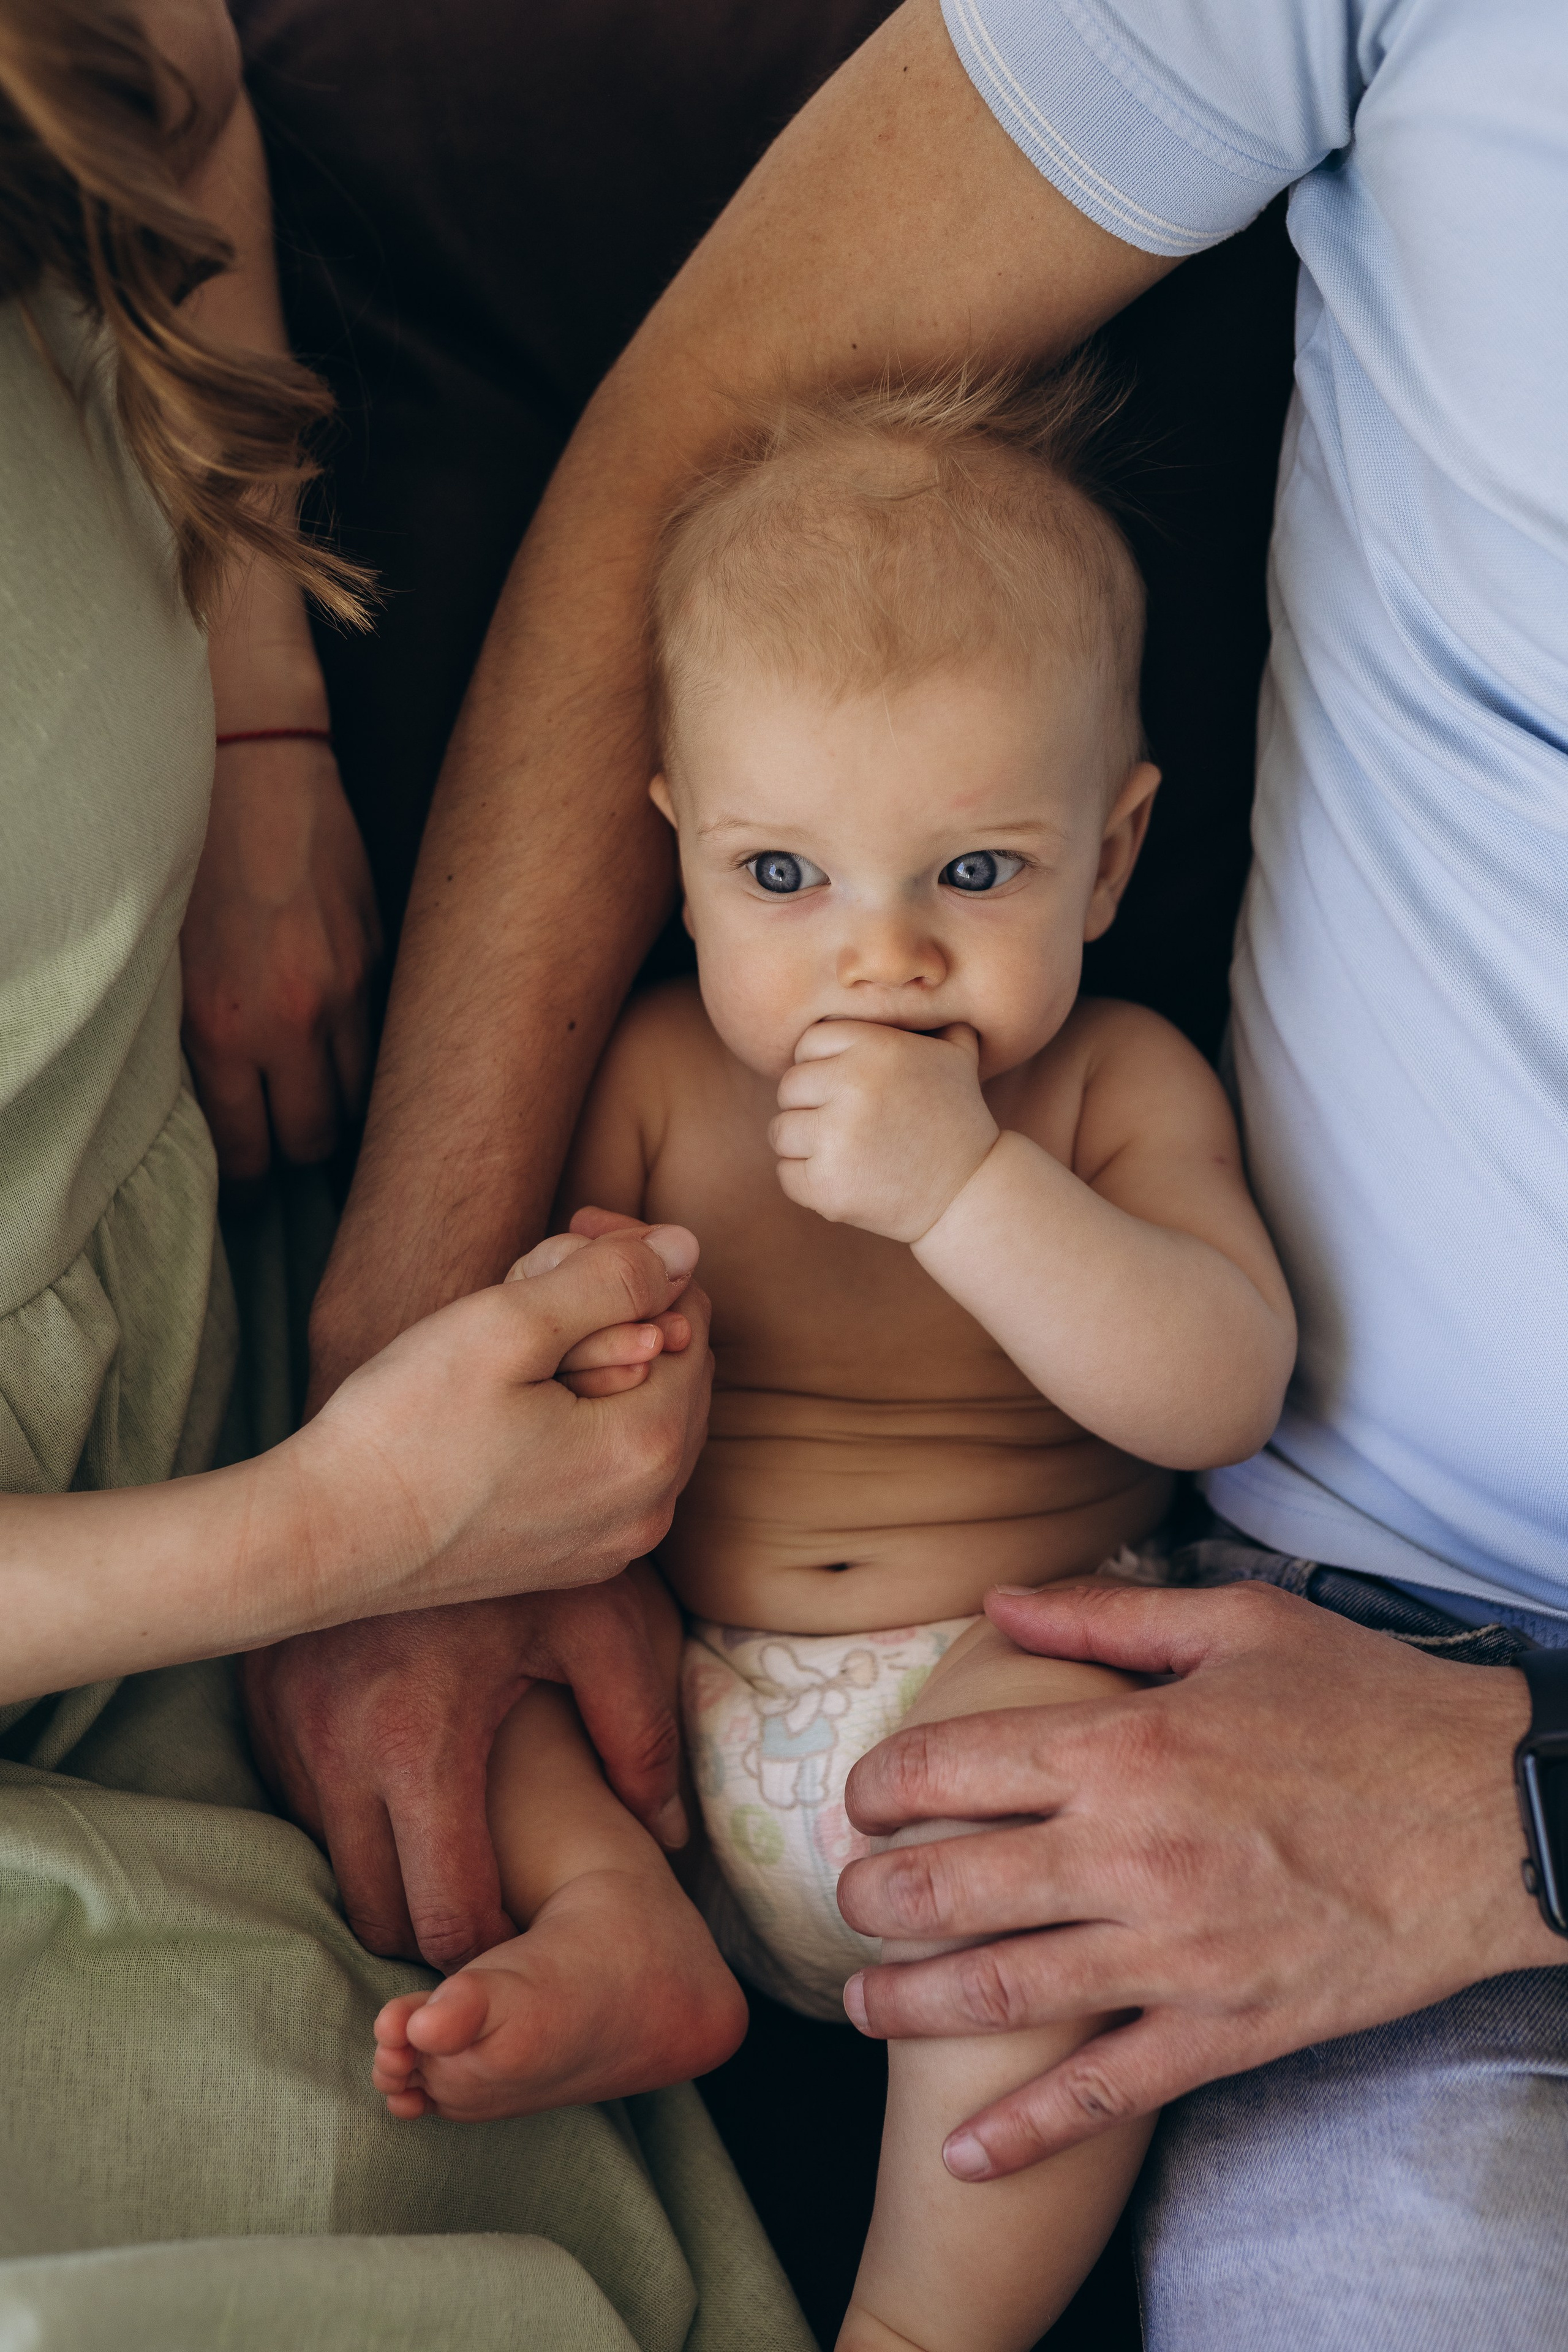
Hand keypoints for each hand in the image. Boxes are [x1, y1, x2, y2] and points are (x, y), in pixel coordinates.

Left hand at [181, 735, 381, 1178]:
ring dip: (337, 1105)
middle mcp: (294, 1019)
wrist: (252, 764)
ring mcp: (346, 988)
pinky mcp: (379, 955)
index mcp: (226, 1028)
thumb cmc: (193, 858)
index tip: (250, 1193)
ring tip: (316, 1099)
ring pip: (359, 1094)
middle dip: (298, 1151)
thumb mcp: (173, 966)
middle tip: (283, 1145)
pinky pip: (378, 1034)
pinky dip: (360, 1049)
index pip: (252, 1150)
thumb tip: (226, 1111)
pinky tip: (338, 1037)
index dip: (251, 1184)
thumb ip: (201, 1043)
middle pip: (315, 1137)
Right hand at [244, 1577, 685, 1967]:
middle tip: (491, 1913)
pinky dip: (351, 1819)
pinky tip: (404, 1788)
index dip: (491, 1949)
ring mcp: (287, 1726)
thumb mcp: (598, 1618)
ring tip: (451, 1853)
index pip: (441, 1913)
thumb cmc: (514, 1537)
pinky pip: (301, 1802)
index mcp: (418, 1741)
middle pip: (375, 1912)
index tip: (526, 1940)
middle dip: (432, 1932)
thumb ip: (640, 1731)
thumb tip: (666, 1833)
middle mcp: (334, 1747)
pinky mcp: (261, 1701)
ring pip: (332, 1862)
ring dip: (388, 1875)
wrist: (411, 1449)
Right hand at [296, 1224, 712, 1618]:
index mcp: (648, 1449)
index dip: (639, 1261)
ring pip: (644, 1417)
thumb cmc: (403, 1427)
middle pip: (674, 1369)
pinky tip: (517, 1400)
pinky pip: (612, 1469)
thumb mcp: (507, 1324)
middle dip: (621, 1310)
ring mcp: (613, 1543)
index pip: (690, 1318)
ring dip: (601, 1359)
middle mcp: (650, 1509)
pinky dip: (585, 1419)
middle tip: (534, 1278)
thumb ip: (611, 1278)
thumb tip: (686, 1247)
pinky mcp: (573, 1560)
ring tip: (520, 1334)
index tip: (572, 1231)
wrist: (322, 1539)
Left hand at [769, 1020, 998, 1239]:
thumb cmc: (957, 1118)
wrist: (970, 1191)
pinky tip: (845, 1179)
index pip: (808, 1044)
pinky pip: (785, 1174)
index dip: (823, 1067)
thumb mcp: (955, 1055)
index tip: (847, 1089)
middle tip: (848, 1125)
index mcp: (876, 1046)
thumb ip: (929, 1017)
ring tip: (847, 1152)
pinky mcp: (827, 1185)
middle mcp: (853, 1085)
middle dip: (812, 1106)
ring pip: (781, 1131)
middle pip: (789, 1087)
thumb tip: (925, 980)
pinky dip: (807, 1181)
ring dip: (805, 1145)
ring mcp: (836, 1137)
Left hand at [838, 1579, 1558, 2180]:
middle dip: (872, 1898)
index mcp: (1126, 1741)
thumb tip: (999, 1602)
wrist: (1497, 1816)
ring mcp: (1176, 1949)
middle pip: (951, 1884)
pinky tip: (964, 2153)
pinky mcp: (1228, 2025)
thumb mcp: (1239, 1622)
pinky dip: (1027, 2129)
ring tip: (862, 2009)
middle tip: (848, 1903)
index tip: (866, 1800)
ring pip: (1004, 1990)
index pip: (951, 1768)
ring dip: (911, 2004)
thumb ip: (1105, 1615)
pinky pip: (1107, 2090)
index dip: (883, 1786)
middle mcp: (1130, 1849)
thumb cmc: (1370, 1705)